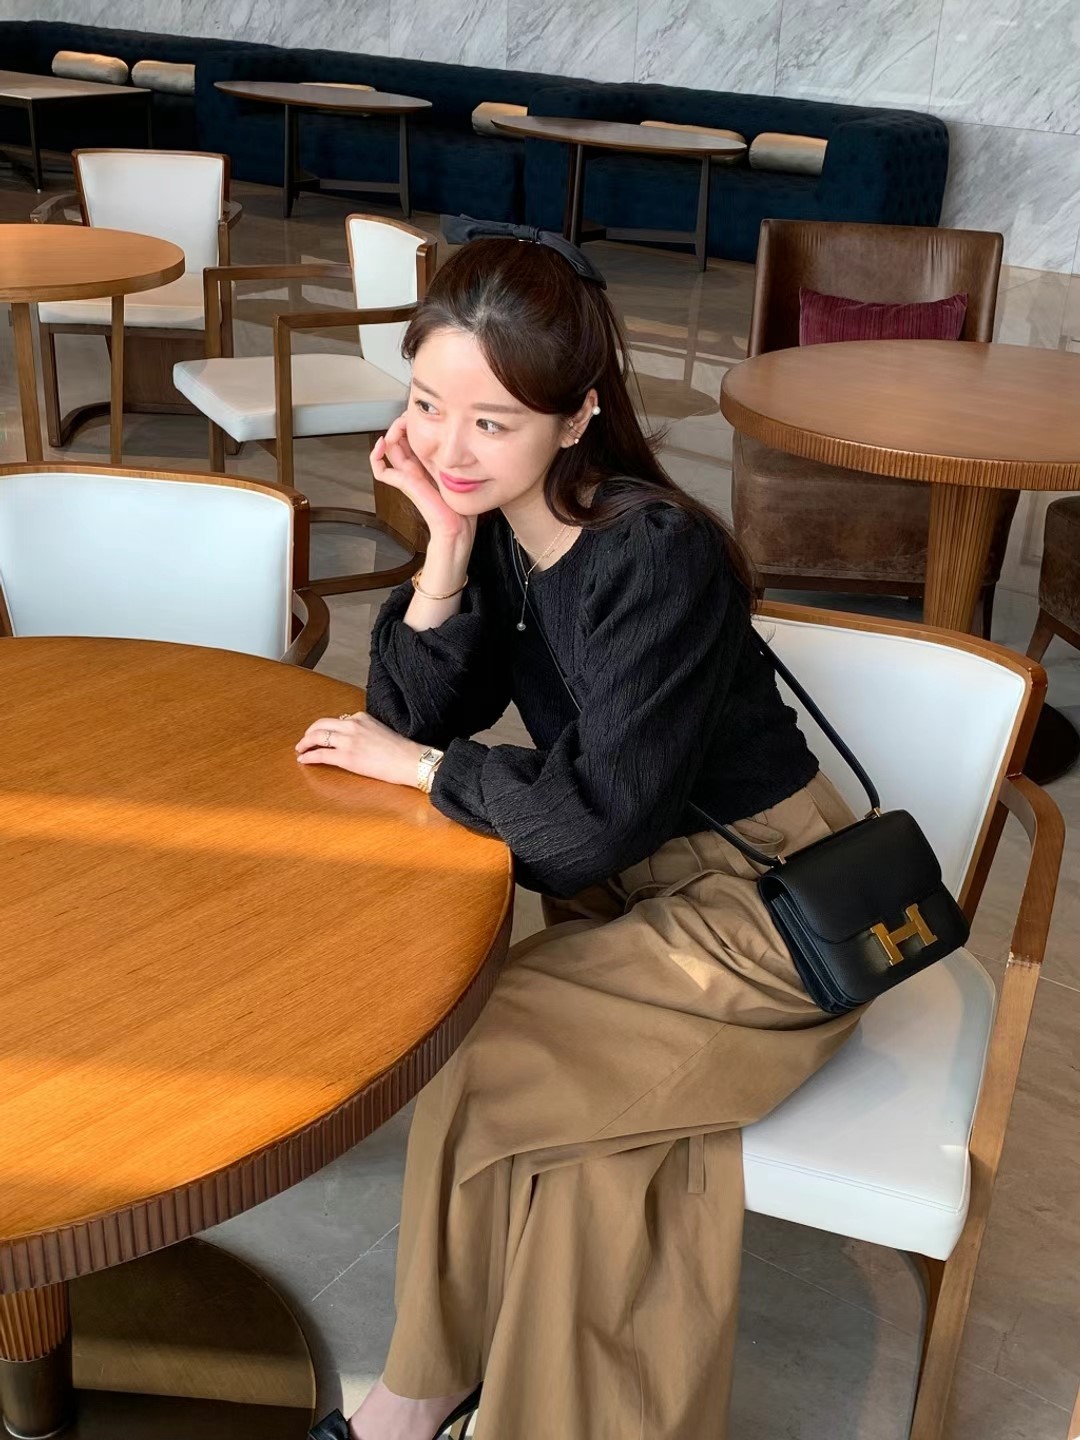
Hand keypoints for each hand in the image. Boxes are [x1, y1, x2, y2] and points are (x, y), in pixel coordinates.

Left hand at [296, 710, 425, 787]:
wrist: (409, 760)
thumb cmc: (400, 750)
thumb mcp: (380, 730)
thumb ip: (365, 730)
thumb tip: (354, 739)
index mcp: (361, 717)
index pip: (337, 720)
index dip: (326, 728)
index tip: (322, 734)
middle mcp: (352, 724)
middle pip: (321, 724)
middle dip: (309, 732)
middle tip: (305, 740)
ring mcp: (348, 740)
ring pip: (317, 737)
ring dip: (305, 743)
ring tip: (300, 749)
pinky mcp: (346, 756)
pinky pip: (320, 754)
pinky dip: (308, 756)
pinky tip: (303, 759)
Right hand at [371, 414, 476, 552]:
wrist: (457, 528)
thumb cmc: (460, 508)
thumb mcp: (460, 472)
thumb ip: (454, 458)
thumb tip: (456, 437)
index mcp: (427, 464)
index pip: (413, 438)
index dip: (413, 423)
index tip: (420, 415)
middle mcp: (415, 469)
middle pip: (399, 438)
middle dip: (402, 423)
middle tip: (409, 415)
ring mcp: (407, 476)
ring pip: (389, 448)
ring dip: (391, 432)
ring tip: (399, 424)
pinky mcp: (404, 484)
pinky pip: (381, 471)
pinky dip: (375, 457)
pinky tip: (382, 444)